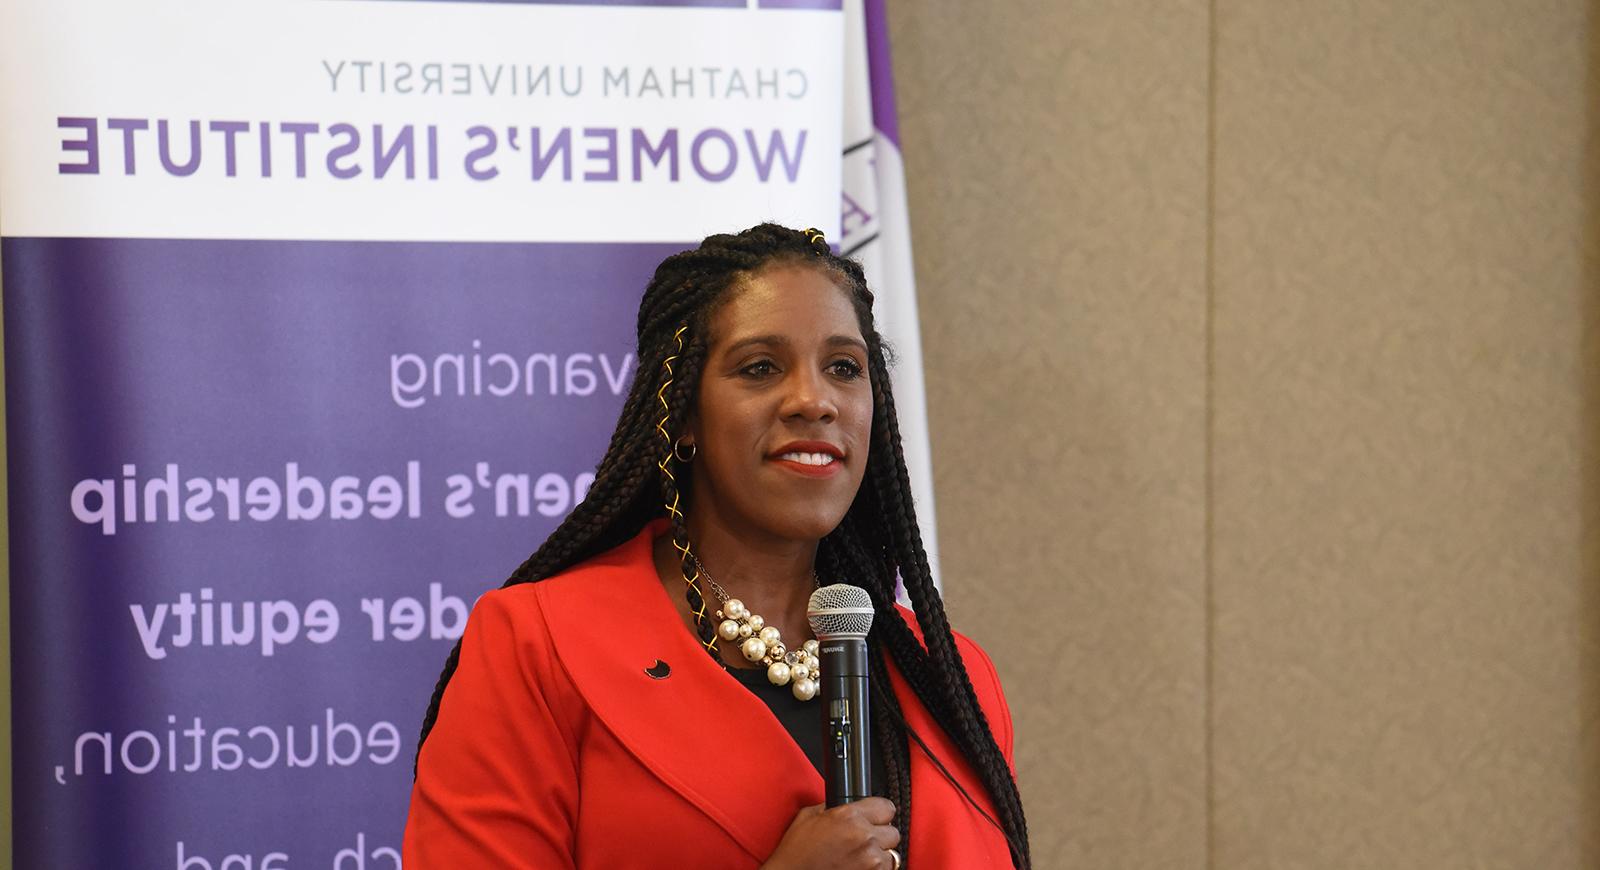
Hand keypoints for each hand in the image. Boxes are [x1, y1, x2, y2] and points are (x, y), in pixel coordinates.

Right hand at [762, 798, 901, 869]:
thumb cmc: (796, 853)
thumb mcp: (810, 816)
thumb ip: (834, 808)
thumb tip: (847, 805)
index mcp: (849, 816)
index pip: (887, 807)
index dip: (880, 813)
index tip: (876, 818)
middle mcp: (864, 837)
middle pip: (893, 833)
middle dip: (881, 836)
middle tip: (864, 841)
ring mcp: (869, 861)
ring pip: (892, 855)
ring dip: (879, 856)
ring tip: (860, 858)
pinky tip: (858, 868)